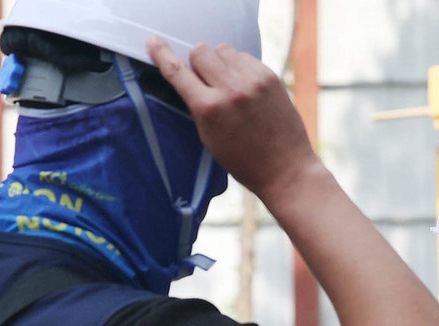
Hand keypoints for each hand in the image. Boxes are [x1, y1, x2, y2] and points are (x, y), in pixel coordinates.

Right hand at [146, 39, 316, 205]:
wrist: (285, 170)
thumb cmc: (244, 160)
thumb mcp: (209, 136)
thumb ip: (198, 104)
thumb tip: (190, 76)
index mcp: (209, 109)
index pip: (177, 71)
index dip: (162, 54)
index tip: (153, 43)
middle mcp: (230, 90)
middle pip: (200, 51)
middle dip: (198, 62)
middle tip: (206, 79)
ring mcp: (252, 81)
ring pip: (223, 49)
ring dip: (220, 61)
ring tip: (229, 84)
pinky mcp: (270, 77)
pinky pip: (245, 57)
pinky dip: (240, 66)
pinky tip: (246, 86)